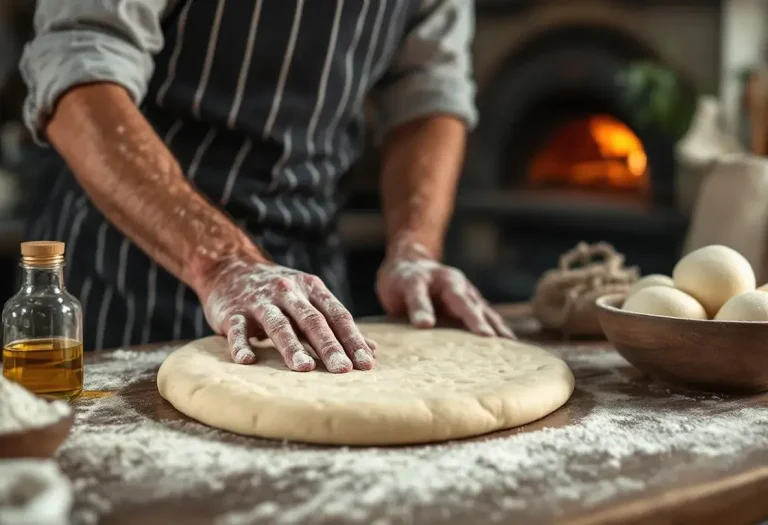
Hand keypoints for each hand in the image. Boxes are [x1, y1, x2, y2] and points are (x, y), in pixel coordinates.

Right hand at [202, 257, 375, 371]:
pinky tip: (248, 360)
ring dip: (292, 347)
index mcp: (311, 288)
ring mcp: (259, 301)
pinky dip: (241, 345)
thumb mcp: (309, 300)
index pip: (337, 315)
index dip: (352, 339)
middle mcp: (288, 292)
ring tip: (305, 368)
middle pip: (312, 321)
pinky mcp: (233, 312)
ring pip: (278, 325)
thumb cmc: (279, 293)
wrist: (230, 268)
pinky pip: (238, 330)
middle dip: (329, 346)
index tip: (366, 363)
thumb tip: (371, 351)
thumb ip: (337, 325)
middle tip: (343, 370)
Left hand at [376, 236, 513, 337]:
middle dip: (492, 328)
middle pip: (480, 310)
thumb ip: (416, 304)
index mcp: (450, 282)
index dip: (473, 319)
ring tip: (513, 350)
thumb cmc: (405, 277)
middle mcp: (464, 289)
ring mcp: (469, 298)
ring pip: (487, 314)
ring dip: (499, 330)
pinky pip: (485, 319)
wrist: (408, 265)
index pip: (462, 302)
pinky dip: (496, 330)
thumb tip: (425, 325)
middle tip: (505, 347)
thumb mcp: (407, 285)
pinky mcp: (468, 308)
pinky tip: (507, 345)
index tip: (486, 335)